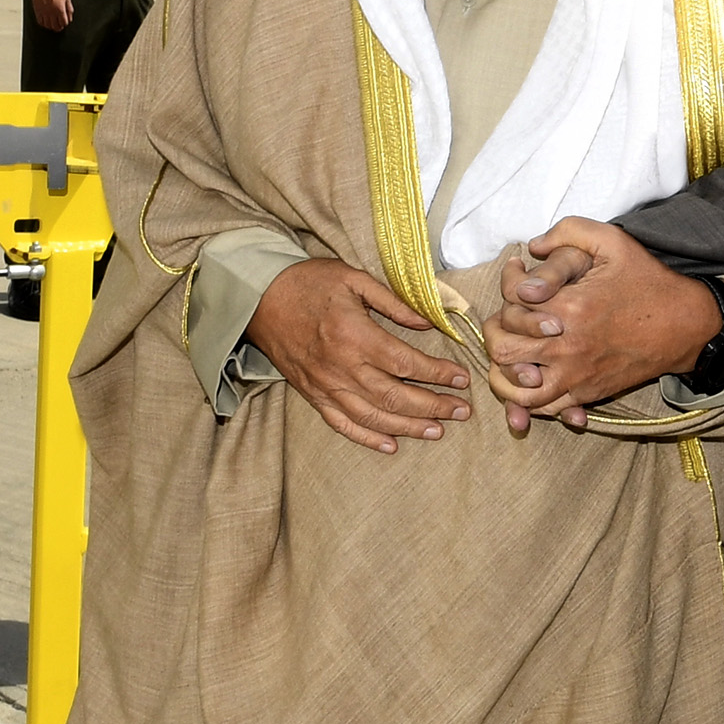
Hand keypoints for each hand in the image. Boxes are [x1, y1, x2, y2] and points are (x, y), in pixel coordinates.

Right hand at [32, 0, 73, 30]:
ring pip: (48, 25)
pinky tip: (46, 22)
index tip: (64, 22)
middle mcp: (52, 13)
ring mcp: (44, 13)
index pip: (64, 23)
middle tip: (59, 26)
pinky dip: (43, 24)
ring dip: (51, 26)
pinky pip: (40, 21)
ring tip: (53, 24)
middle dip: (59, 27)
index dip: (65, 24)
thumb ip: (69, 9)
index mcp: (60, 10)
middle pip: (56, 26)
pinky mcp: (37, 11)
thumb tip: (70, 17)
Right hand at [245, 259, 470, 454]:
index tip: (462, 379)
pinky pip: (343, 424)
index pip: (406, 363)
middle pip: (395, 396)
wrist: (260, 299)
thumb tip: (428, 323)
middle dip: (433, 406)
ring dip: (409, 427)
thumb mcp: (355, 279)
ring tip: (438, 431)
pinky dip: (368, 438)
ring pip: (374, 416)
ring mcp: (326, 386)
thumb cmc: (310, 283)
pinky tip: (392, 444)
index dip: (437, 374)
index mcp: (355, 335)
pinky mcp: (313, 396)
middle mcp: (342, 367)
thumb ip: (394, 302)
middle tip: (461, 411)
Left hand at [482, 217, 723, 432]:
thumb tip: (534, 245)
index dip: (507, 283)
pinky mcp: (586, 393)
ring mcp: (575, 375)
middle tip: (507, 314)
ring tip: (510, 349)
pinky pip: (542, 408)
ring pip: (515, 387)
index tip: (517, 271)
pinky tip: (528, 375)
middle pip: (502, 348)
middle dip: (497, 329)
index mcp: (569, 307)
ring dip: (503, 368)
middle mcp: (567, 346)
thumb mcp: (613, 240)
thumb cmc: (647, 280)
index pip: (511, 303)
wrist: (684, 325)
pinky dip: (525, 397)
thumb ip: (569, 231)